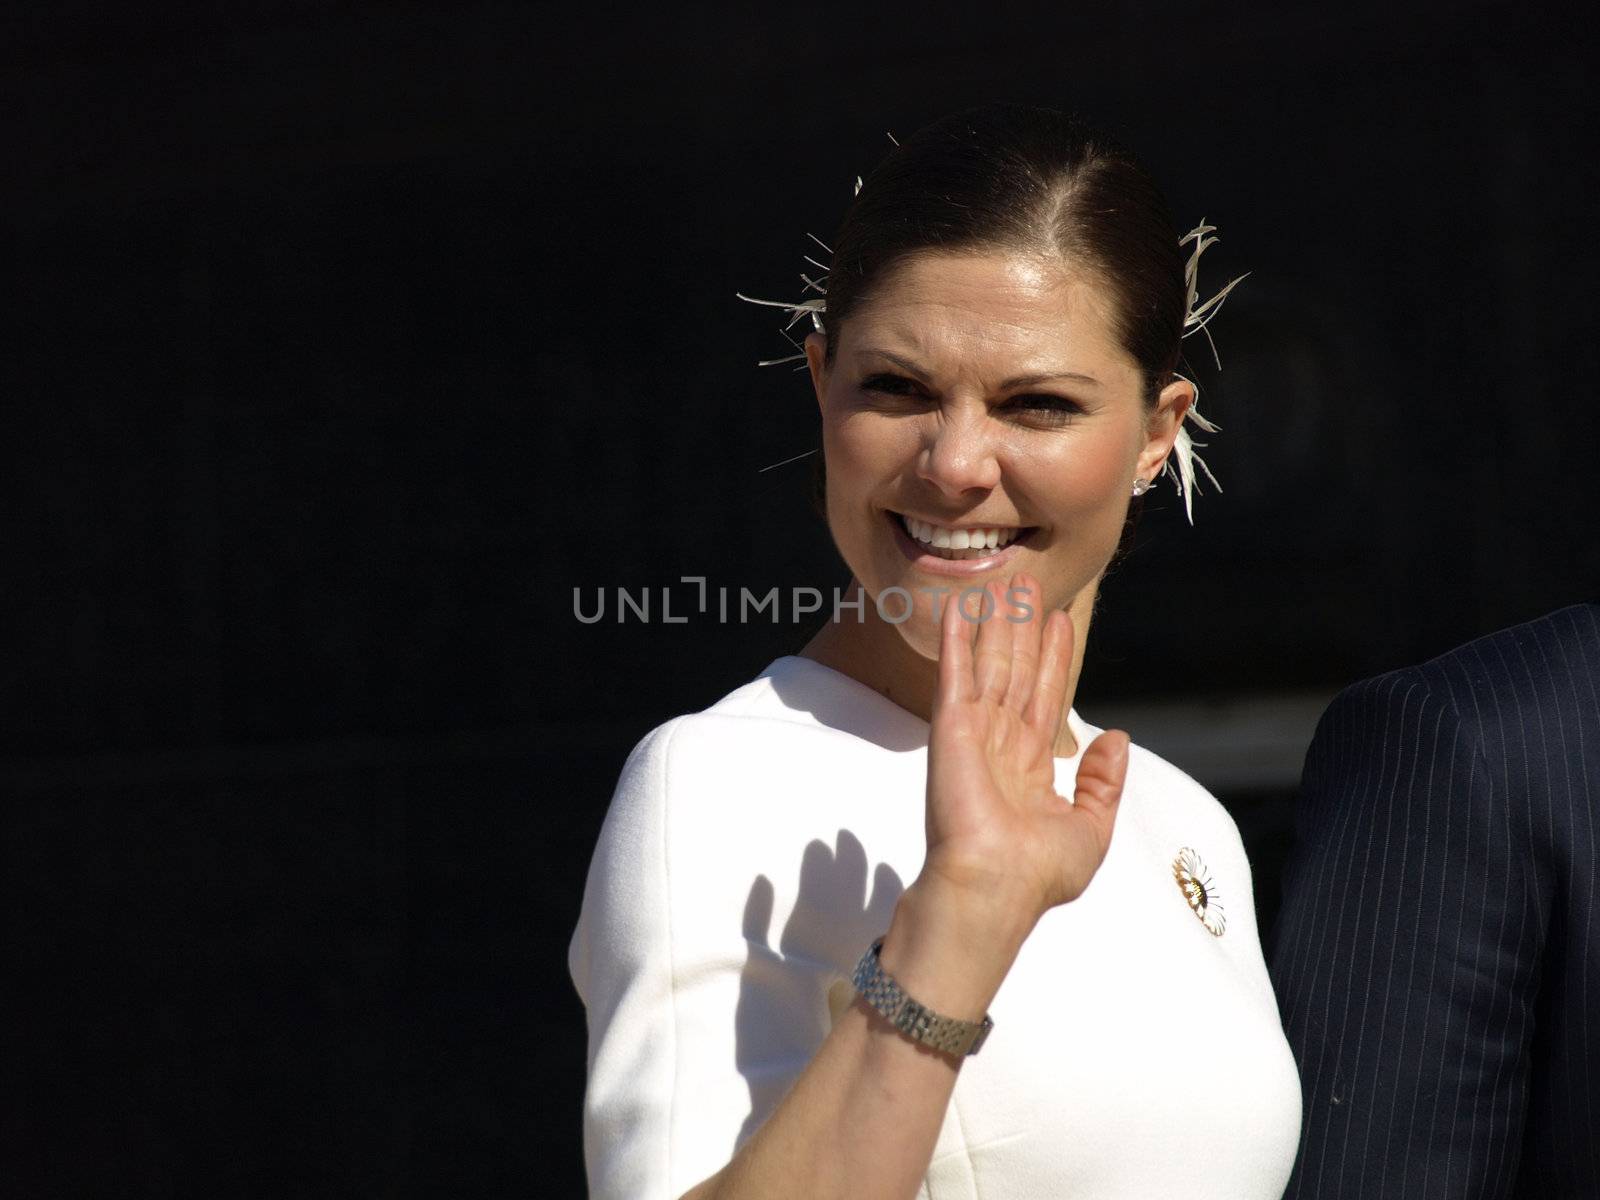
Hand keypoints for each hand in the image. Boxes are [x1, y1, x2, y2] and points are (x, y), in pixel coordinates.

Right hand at [918, 574, 1128, 932]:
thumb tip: (1116, 736)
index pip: (1046, 698)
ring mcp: (974, 733)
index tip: (1060, 622)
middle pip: (1017, 672)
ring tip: (1003, 583)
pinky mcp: (951, 728)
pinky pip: (956, 673)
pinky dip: (958, 638)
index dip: (1054, 659)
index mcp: (1032, 768)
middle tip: (1027, 585)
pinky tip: (961, 607)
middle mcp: (1001, 744)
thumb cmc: (1038, 874)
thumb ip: (1104, 782)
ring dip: (996, 623)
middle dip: (1024, 629)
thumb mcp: (1091, 829)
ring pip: (990, 664)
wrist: (994, 890)